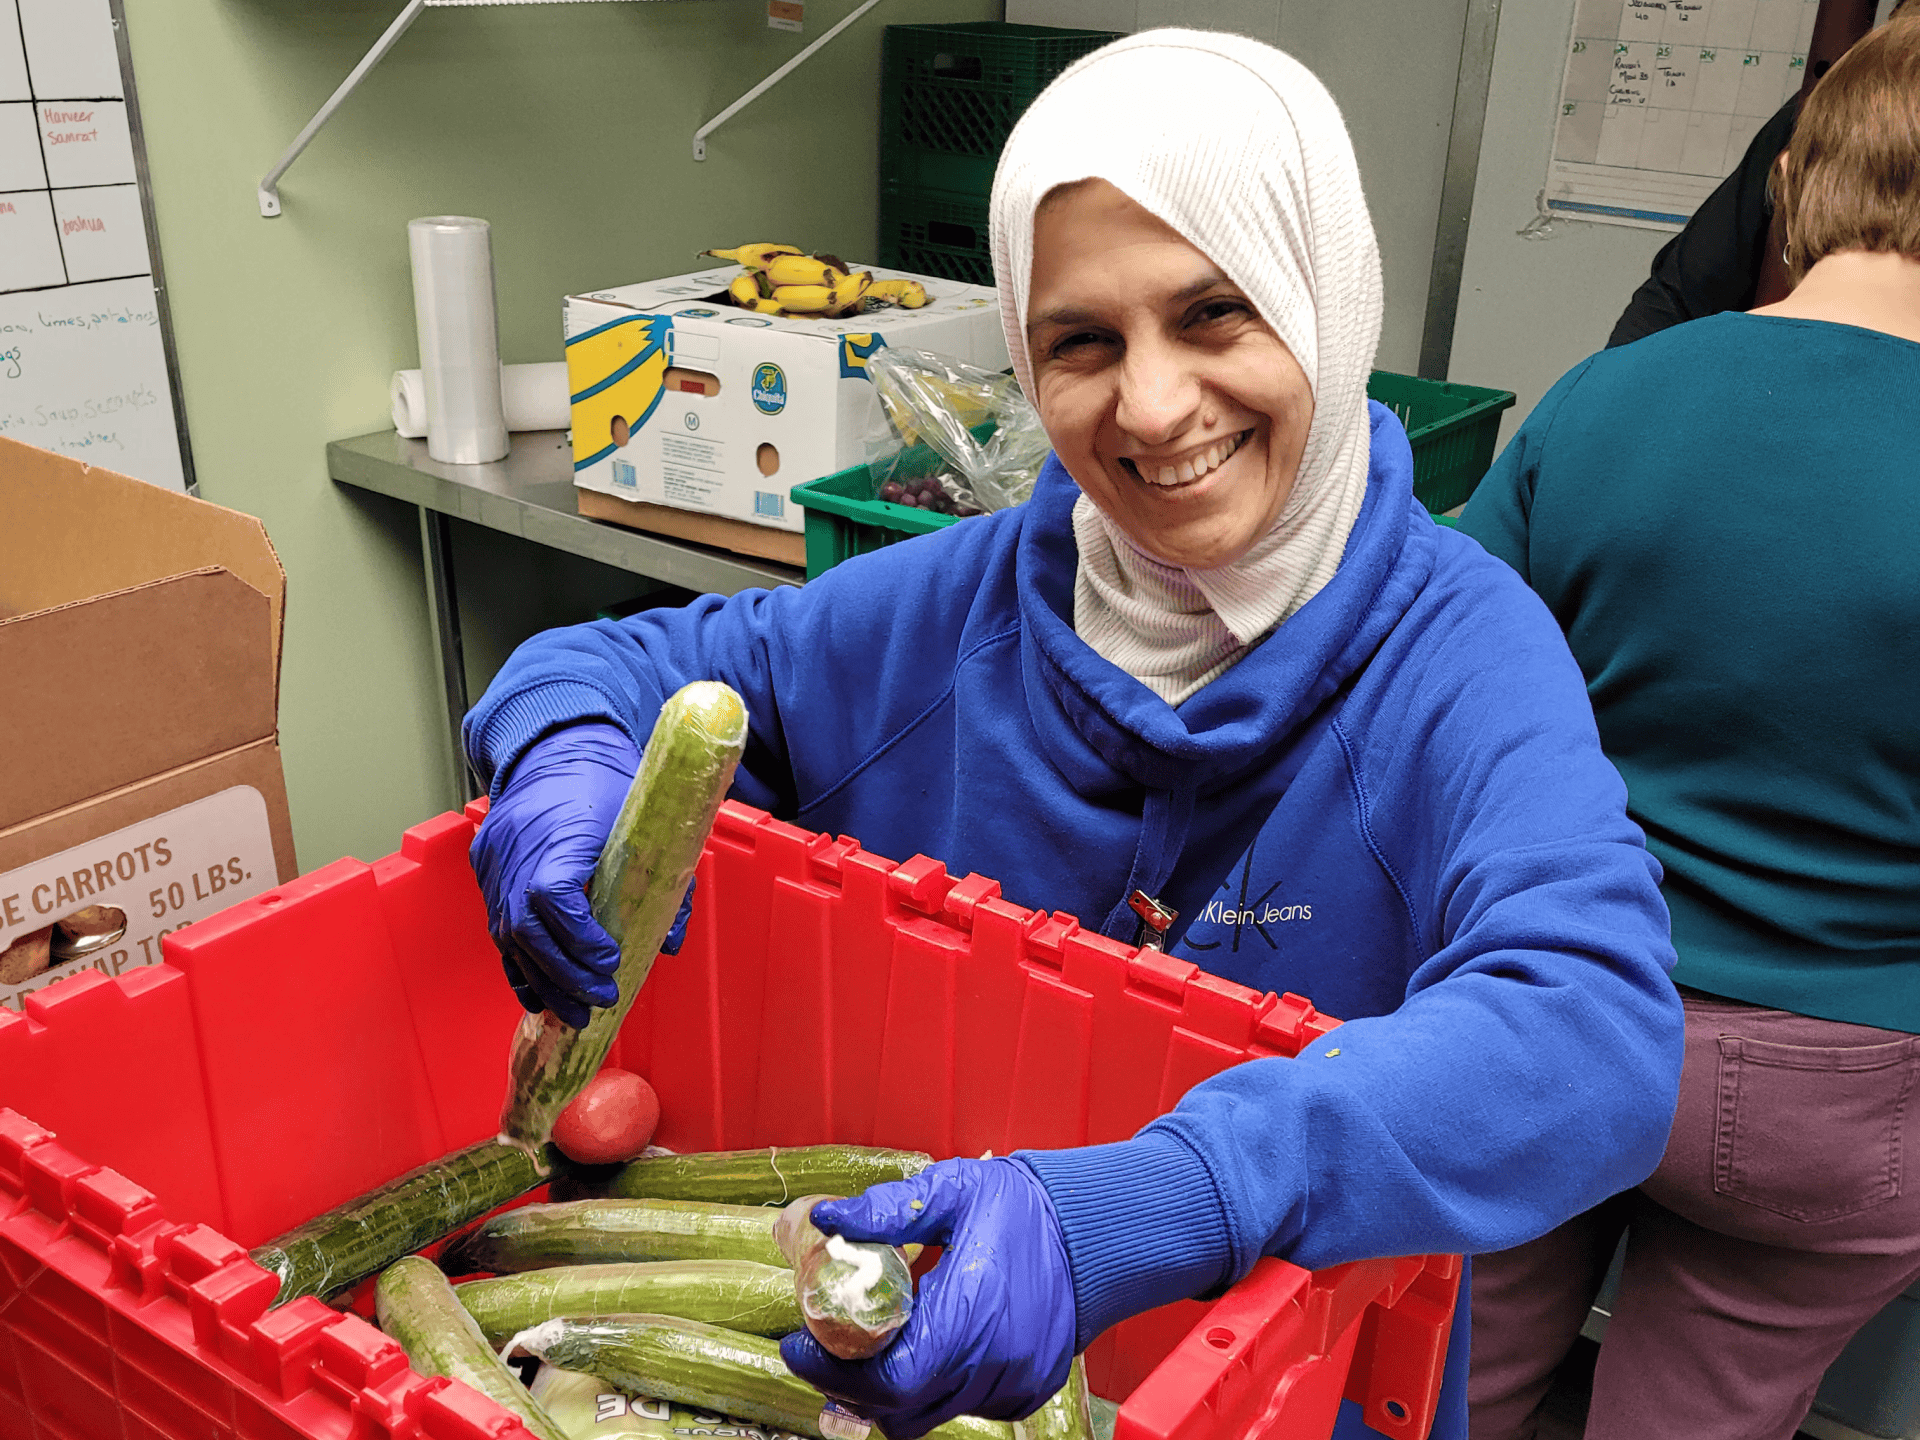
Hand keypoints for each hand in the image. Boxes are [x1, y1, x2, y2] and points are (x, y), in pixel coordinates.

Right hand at [470, 722, 690, 1027]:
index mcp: (558, 834)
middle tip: (602, 999)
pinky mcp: (486, 871)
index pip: (553, 895)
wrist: (553, 749)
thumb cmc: (604, 785)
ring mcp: (495, 865)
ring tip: (574, 1012)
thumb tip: (669, 942)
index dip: (580, 937)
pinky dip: (519, 966)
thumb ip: (663, 883)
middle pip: (527, 929)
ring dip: (543, 980)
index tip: (611, 959)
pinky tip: (539, 994)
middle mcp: (517, 853)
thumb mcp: (644, 827)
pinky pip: (497, 930)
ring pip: (508, 937)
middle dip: (566, 975)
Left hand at [778, 1158, 1076, 1438]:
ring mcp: (1013, 1384)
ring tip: (869, 1345)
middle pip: (898, 1408)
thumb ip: (887, 1209)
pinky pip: (962, 1406)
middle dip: (850, 1383)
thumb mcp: (954, 1189)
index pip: (887, 1377)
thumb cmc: (1026, 1207)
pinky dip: (933, 1387)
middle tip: (822, 1348)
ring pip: (927, 1414)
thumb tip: (827, 1216)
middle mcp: (994, 1362)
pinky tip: (926, 1346)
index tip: (798, 1344)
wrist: (1098, 1231)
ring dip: (890, 1390)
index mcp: (971, 1314)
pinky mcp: (1027, 1392)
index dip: (833, 1369)